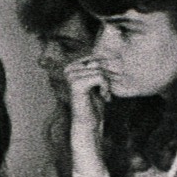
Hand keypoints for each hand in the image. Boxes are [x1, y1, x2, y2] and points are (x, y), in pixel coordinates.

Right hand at [63, 57, 109, 176]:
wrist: (90, 124)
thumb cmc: (95, 104)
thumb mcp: (98, 82)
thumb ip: (99, 68)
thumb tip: (108, 53)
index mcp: (71, 66)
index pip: (96, 57)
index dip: (106, 71)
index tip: (104, 86)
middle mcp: (68, 69)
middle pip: (98, 62)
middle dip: (107, 77)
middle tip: (106, 92)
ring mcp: (71, 76)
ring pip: (100, 70)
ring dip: (107, 84)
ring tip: (104, 95)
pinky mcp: (76, 84)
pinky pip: (100, 77)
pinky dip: (106, 88)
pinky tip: (104, 98)